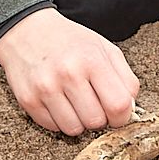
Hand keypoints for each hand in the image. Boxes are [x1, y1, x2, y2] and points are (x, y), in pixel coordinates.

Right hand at [0, 9, 139, 135]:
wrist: (27, 30)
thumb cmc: (70, 41)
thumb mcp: (104, 48)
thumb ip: (125, 78)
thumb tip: (131, 108)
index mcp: (92, 60)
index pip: (119, 105)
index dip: (122, 115)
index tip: (117, 112)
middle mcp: (69, 74)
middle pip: (96, 121)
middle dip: (99, 118)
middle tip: (93, 103)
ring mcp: (46, 88)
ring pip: (74, 129)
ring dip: (78, 121)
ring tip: (75, 102)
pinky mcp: (29, 100)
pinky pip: (53, 128)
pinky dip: (59, 120)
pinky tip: (58, 101)